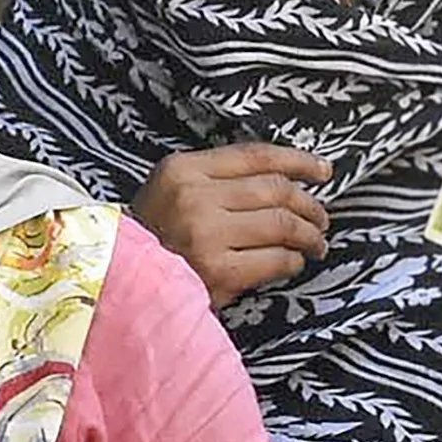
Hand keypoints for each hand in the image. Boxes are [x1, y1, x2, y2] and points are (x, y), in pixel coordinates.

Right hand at [132, 144, 332, 304]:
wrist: (117, 285)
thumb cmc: (150, 239)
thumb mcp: (170, 193)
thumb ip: (215, 180)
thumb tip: (282, 179)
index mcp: (183, 170)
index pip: (255, 156)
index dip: (298, 161)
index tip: (323, 171)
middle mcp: (195, 197)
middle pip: (276, 190)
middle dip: (309, 205)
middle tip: (321, 219)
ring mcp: (206, 234)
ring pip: (282, 224)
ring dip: (309, 235)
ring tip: (315, 243)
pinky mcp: (219, 272)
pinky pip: (276, 259)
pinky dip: (293, 261)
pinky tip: (293, 263)